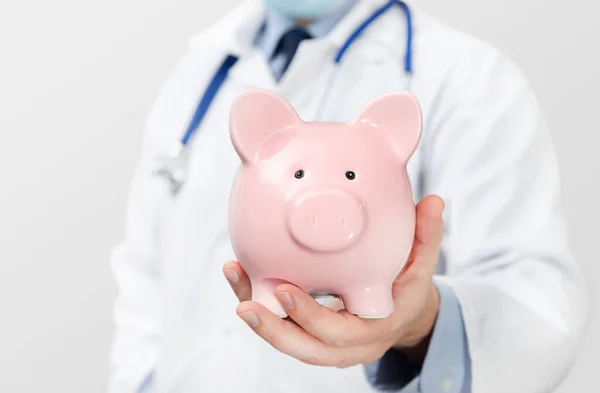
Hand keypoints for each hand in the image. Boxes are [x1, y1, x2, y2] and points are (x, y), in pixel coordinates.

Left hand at [223, 195, 444, 367]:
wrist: (402, 312)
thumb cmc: (409, 286)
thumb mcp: (422, 264)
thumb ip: (427, 234)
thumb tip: (436, 201)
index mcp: (373, 328)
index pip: (339, 333)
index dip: (311, 319)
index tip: (285, 291)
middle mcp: (347, 345)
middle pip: (304, 348)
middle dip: (272, 328)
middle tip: (244, 304)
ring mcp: (326, 343)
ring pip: (287, 340)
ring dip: (258, 315)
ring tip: (234, 276)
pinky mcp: (309, 332)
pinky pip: (281, 324)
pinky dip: (259, 301)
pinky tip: (240, 272)